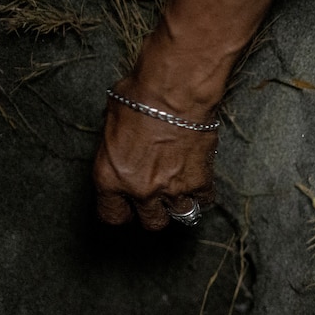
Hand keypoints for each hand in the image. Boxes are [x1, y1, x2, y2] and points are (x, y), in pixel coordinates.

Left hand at [93, 78, 217, 229]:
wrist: (174, 93)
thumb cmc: (140, 98)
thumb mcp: (111, 122)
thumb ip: (116, 147)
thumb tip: (123, 145)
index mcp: (110, 178)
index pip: (113, 215)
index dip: (122, 212)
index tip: (127, 208)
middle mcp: (140, 190)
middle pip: (151, 221)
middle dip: (154, 211)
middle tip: (157, 198)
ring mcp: (172, 190)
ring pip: (180, 215)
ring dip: (180, 204)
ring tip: (180, 190)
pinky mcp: (200, 182)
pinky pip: (203, 200)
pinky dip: (202, 194)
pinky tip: (199, 181)